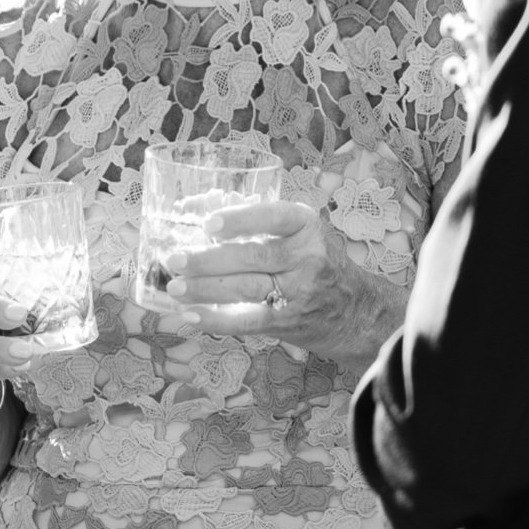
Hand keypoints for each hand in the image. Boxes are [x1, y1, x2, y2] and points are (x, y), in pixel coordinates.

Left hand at [161, 200, 398, 369]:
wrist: (354, 309)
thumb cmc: (312, 260)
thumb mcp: (296, 232)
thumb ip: (250, 219)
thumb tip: (191, 207)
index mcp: (306, 226)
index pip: (274, 217)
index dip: (241, 220)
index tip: (209, 223)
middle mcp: (306, 257)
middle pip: (253, 256)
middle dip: (209, 259)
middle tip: (175, 260)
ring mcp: (299, 292)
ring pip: (247, 288)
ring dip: (206, 289)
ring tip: (176, 288)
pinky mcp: (288, 321)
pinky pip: (249, 321)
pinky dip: (218, 320)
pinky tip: (192, 316)